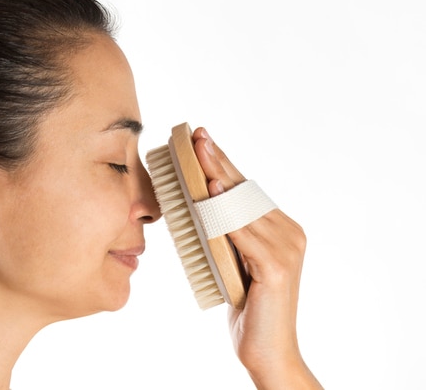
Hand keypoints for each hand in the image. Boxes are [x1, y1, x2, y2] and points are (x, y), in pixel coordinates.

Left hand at [192, 127, 321, 389]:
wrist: (266, 350)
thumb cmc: (245, 304)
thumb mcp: (231, 259)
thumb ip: (225, 231)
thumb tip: (199, 198)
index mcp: (281, 229)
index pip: (245, 190)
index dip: (223, 163)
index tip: (202, 140)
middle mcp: (289, 233)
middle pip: (244, 191)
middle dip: (218, 161)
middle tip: (197, 137)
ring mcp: (287, 249)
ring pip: (241, 208)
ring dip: (216, 180)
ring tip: (198, 156)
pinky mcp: (277, 267)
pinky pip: (243, 235)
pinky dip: (223, 214)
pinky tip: (210, 194)